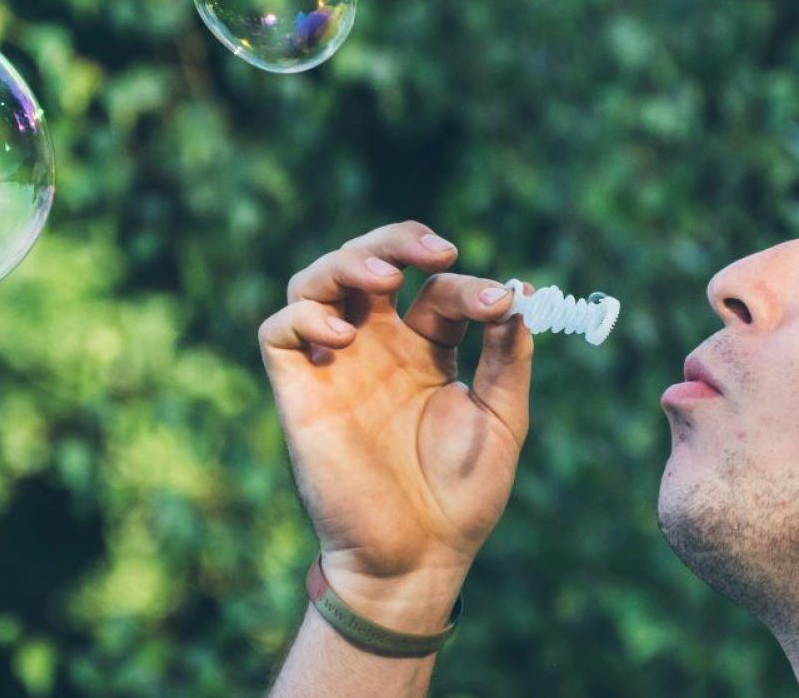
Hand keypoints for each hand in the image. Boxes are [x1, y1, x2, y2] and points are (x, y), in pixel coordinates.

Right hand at [258, 222, 533, 632]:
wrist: (416, 558)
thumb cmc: (461, 498)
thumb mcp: (502, 420)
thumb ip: (508, 359)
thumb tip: (520, 299)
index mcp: (423, 350)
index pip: (435, 290)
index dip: (467, 285)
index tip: (502, 304)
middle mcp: (374, 347)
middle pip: (369, 262)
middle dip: (398, 240)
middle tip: (437, 250)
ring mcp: (334, 364)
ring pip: (316, 281)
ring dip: (348, 261)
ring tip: (384, 274)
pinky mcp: (299, 390)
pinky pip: (278, 331)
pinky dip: (303, 315)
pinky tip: (343, 331)